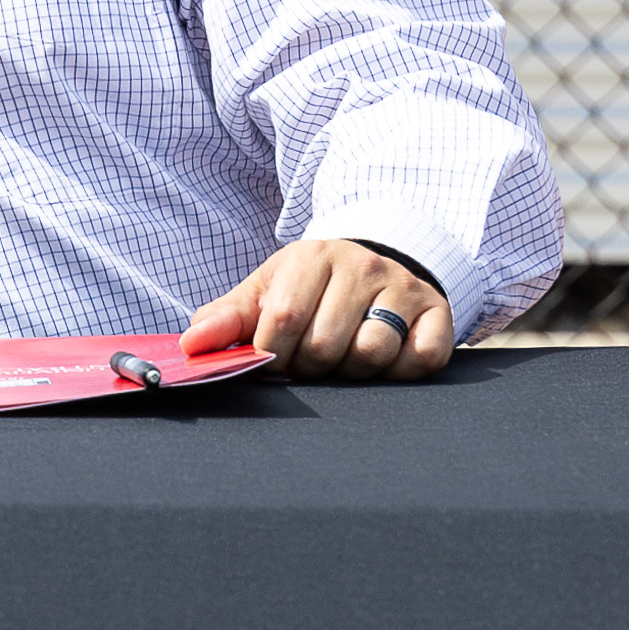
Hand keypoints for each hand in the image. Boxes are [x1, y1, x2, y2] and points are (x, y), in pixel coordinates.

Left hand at [189, 238, 456, 382]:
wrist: (376, 263)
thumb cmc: (310, 287)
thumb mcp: (265, 291)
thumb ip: (225, 318)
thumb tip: (190, 346)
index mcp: (312, 257)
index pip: (283, 320)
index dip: (273, 354)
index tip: (274, 358)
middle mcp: (362, 265)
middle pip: (326, 344)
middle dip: (310, 367)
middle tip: (311, 360)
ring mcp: (403, 287)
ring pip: (371, 353)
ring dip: (352, 372)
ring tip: (345, 357)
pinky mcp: (438, 312)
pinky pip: (421, 359)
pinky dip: (401, 371)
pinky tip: (386, 360)